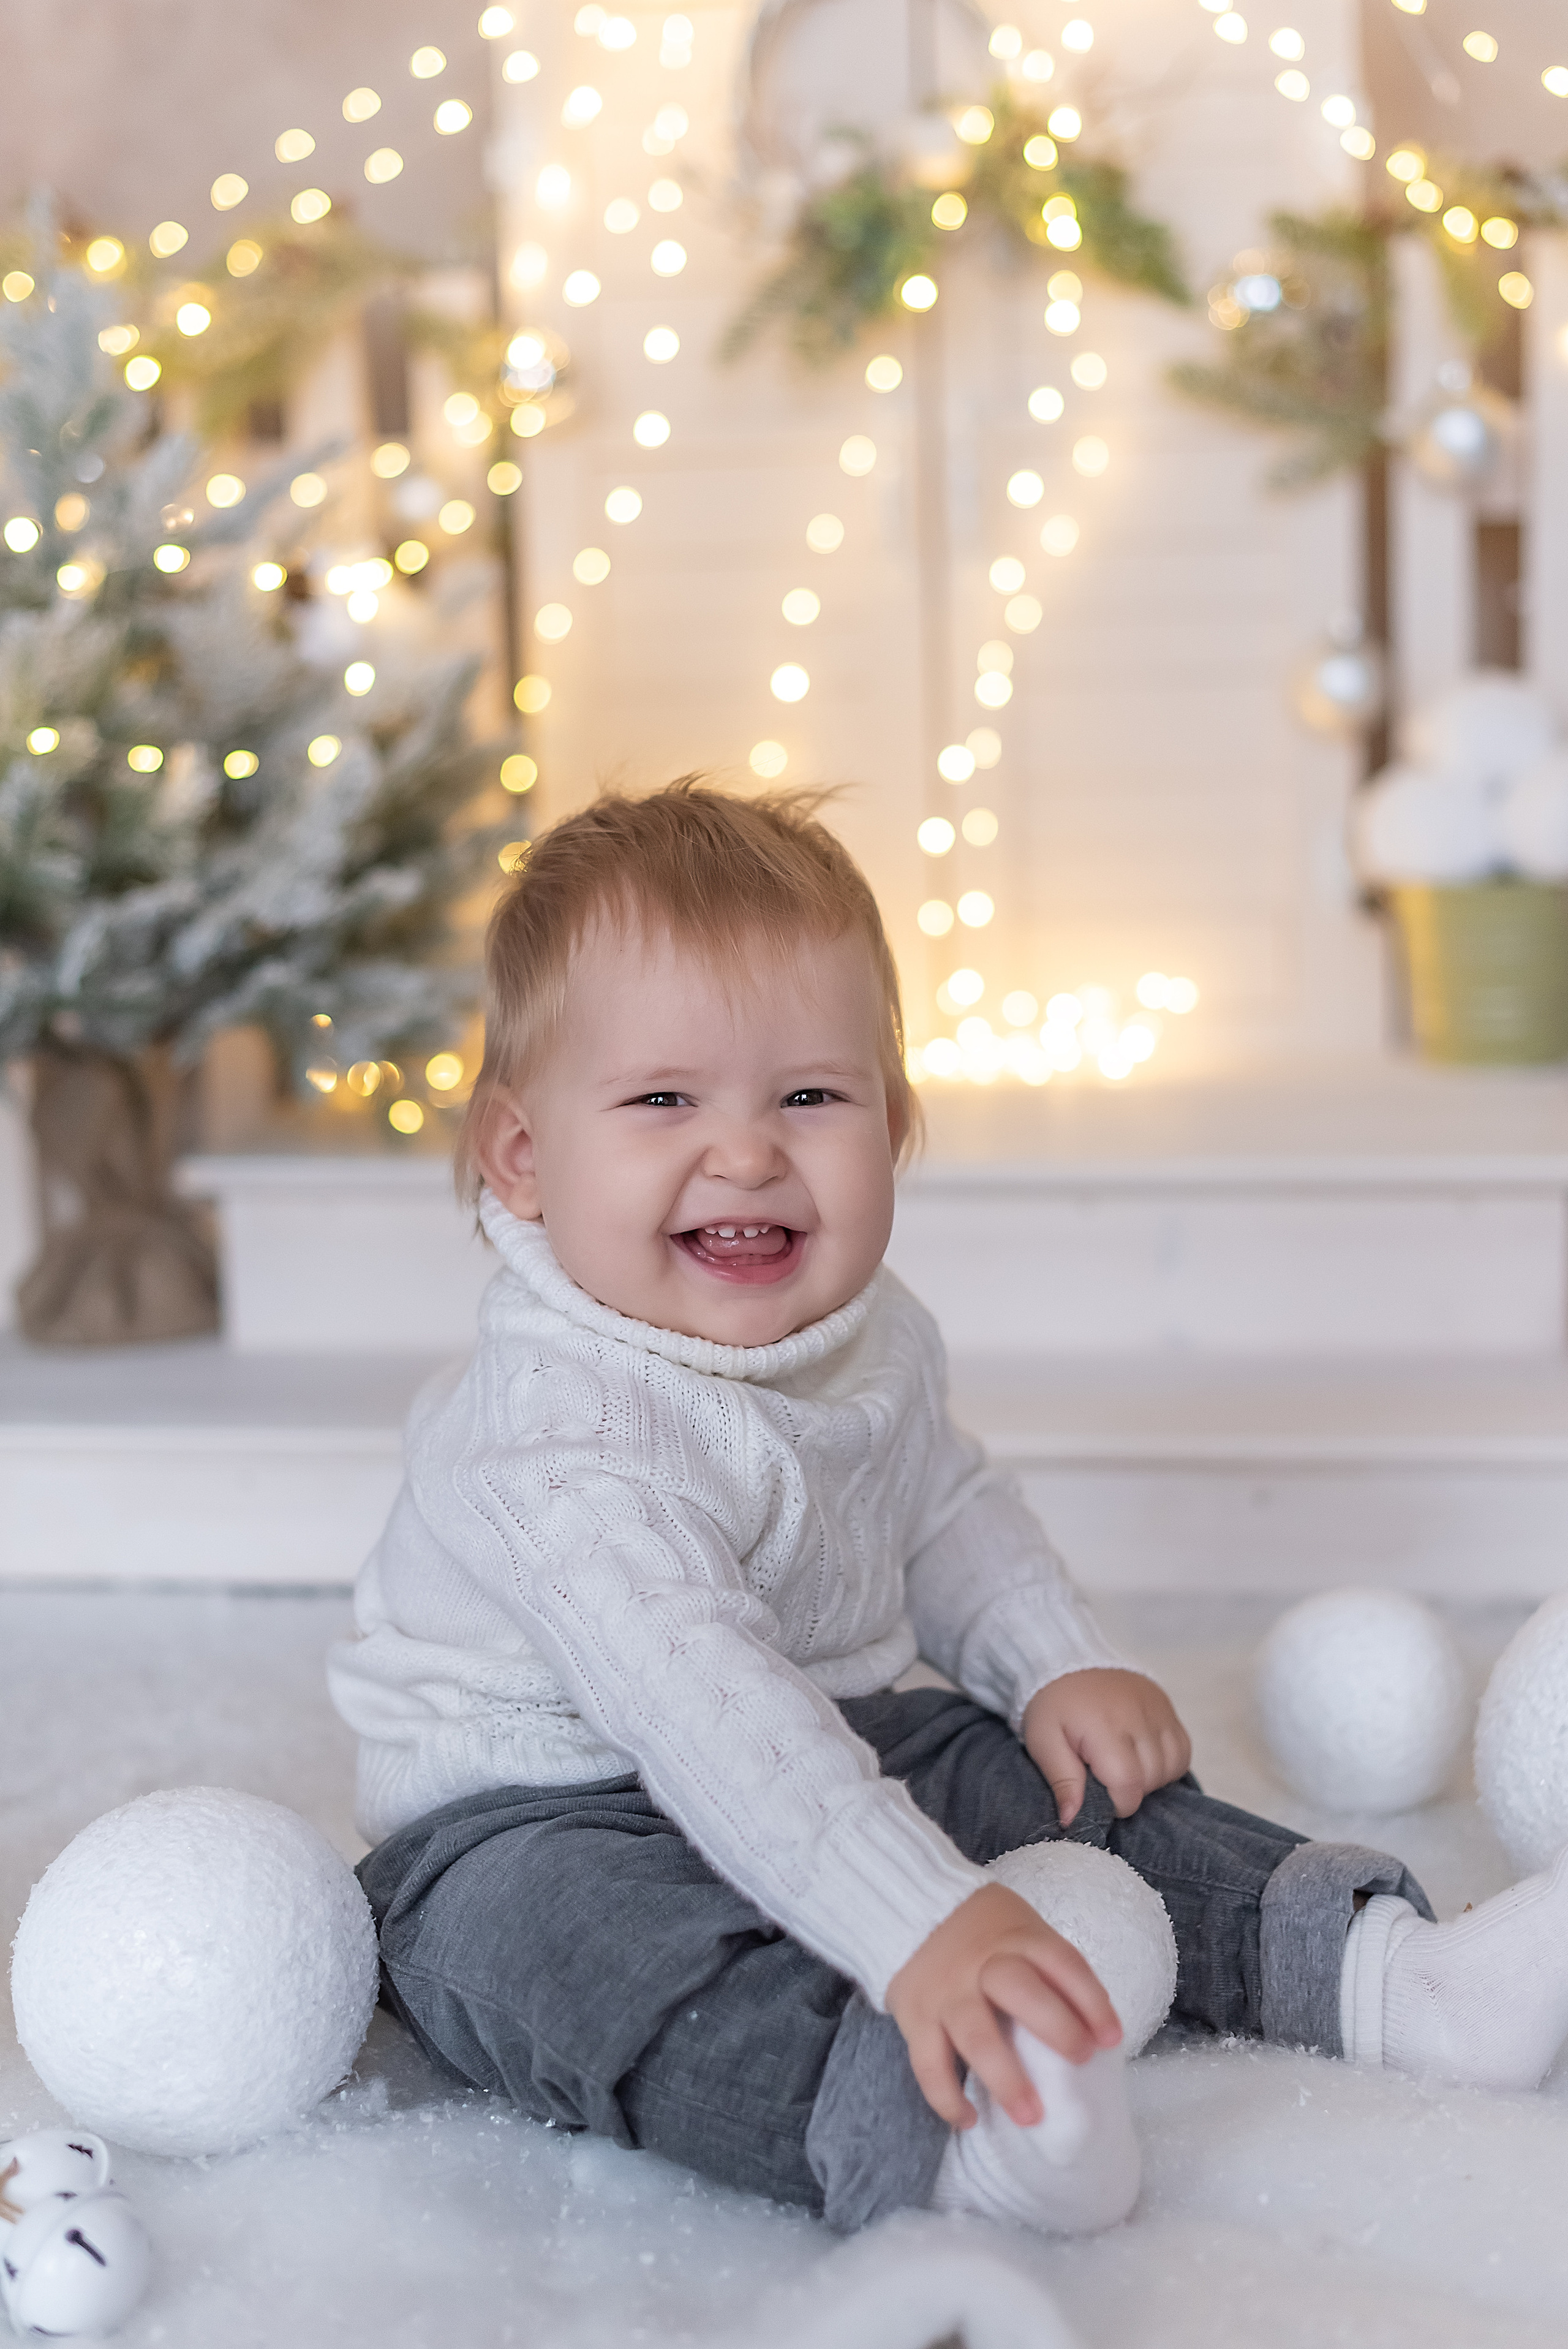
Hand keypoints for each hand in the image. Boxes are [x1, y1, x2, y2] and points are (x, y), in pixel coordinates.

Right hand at [885, 1882, 1121, 2129]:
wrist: (912, 1911)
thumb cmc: (987, 1935)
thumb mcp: (1022, 1930)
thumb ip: (1051, 1970)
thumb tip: (1093, 2027)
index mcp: (1016, 1937)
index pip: (1060, 1961)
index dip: (1090, 1999)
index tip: (1112, 2038)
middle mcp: (980, 1963)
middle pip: (1018, 1990)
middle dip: (1055, 2026)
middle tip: (1081, 2059)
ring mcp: (945, 1991)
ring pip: (975, 2034)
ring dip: (1005, 2078)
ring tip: (1031, 2116)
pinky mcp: (914, 2017)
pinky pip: (928, 2063)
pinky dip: (947, 2096)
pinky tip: (969, 2120)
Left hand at [1023, 1669, 1191, 1828]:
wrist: (1068, 1660)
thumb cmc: (1053, 1706)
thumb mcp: (1043, 1742)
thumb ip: (1062, 1781)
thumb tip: (1073, 1821)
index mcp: (1104, 1727)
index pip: (1128, 1786)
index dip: (1114, 1803)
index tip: (1097, 1794)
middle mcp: (1138, 1717)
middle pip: (1151, 1779)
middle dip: (1130, 1789)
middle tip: (1104, 1775)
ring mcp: (1158, 1709)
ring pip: (1172, 1767)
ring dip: (1151, 1777)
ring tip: (1123, 1764)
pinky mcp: (1168, 1707)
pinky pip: (1182, 1750)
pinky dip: (1167, 1762)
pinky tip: (1143, 1756)